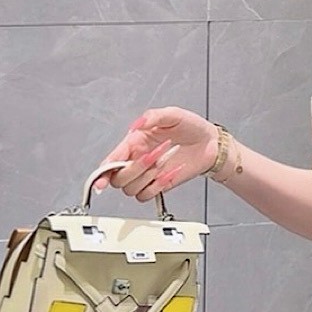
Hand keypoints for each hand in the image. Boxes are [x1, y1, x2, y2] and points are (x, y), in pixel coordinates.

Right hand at [93, 106, 216, 202]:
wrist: (210, 142)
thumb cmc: (191, 127)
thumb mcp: (173, 115)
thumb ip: (153, 117)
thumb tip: (137, 124)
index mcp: (133, 143)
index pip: (110, 161)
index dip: (101, 173)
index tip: (100, 182)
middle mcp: (136, 160)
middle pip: (118, 178)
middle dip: (136, 168)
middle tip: (156, 155)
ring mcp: (147, 174)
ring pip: (130, 189)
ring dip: (147, 177)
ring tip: (164, 161)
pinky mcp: (158, 185)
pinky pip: (146, 196)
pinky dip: (156, 187)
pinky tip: (169, 173)